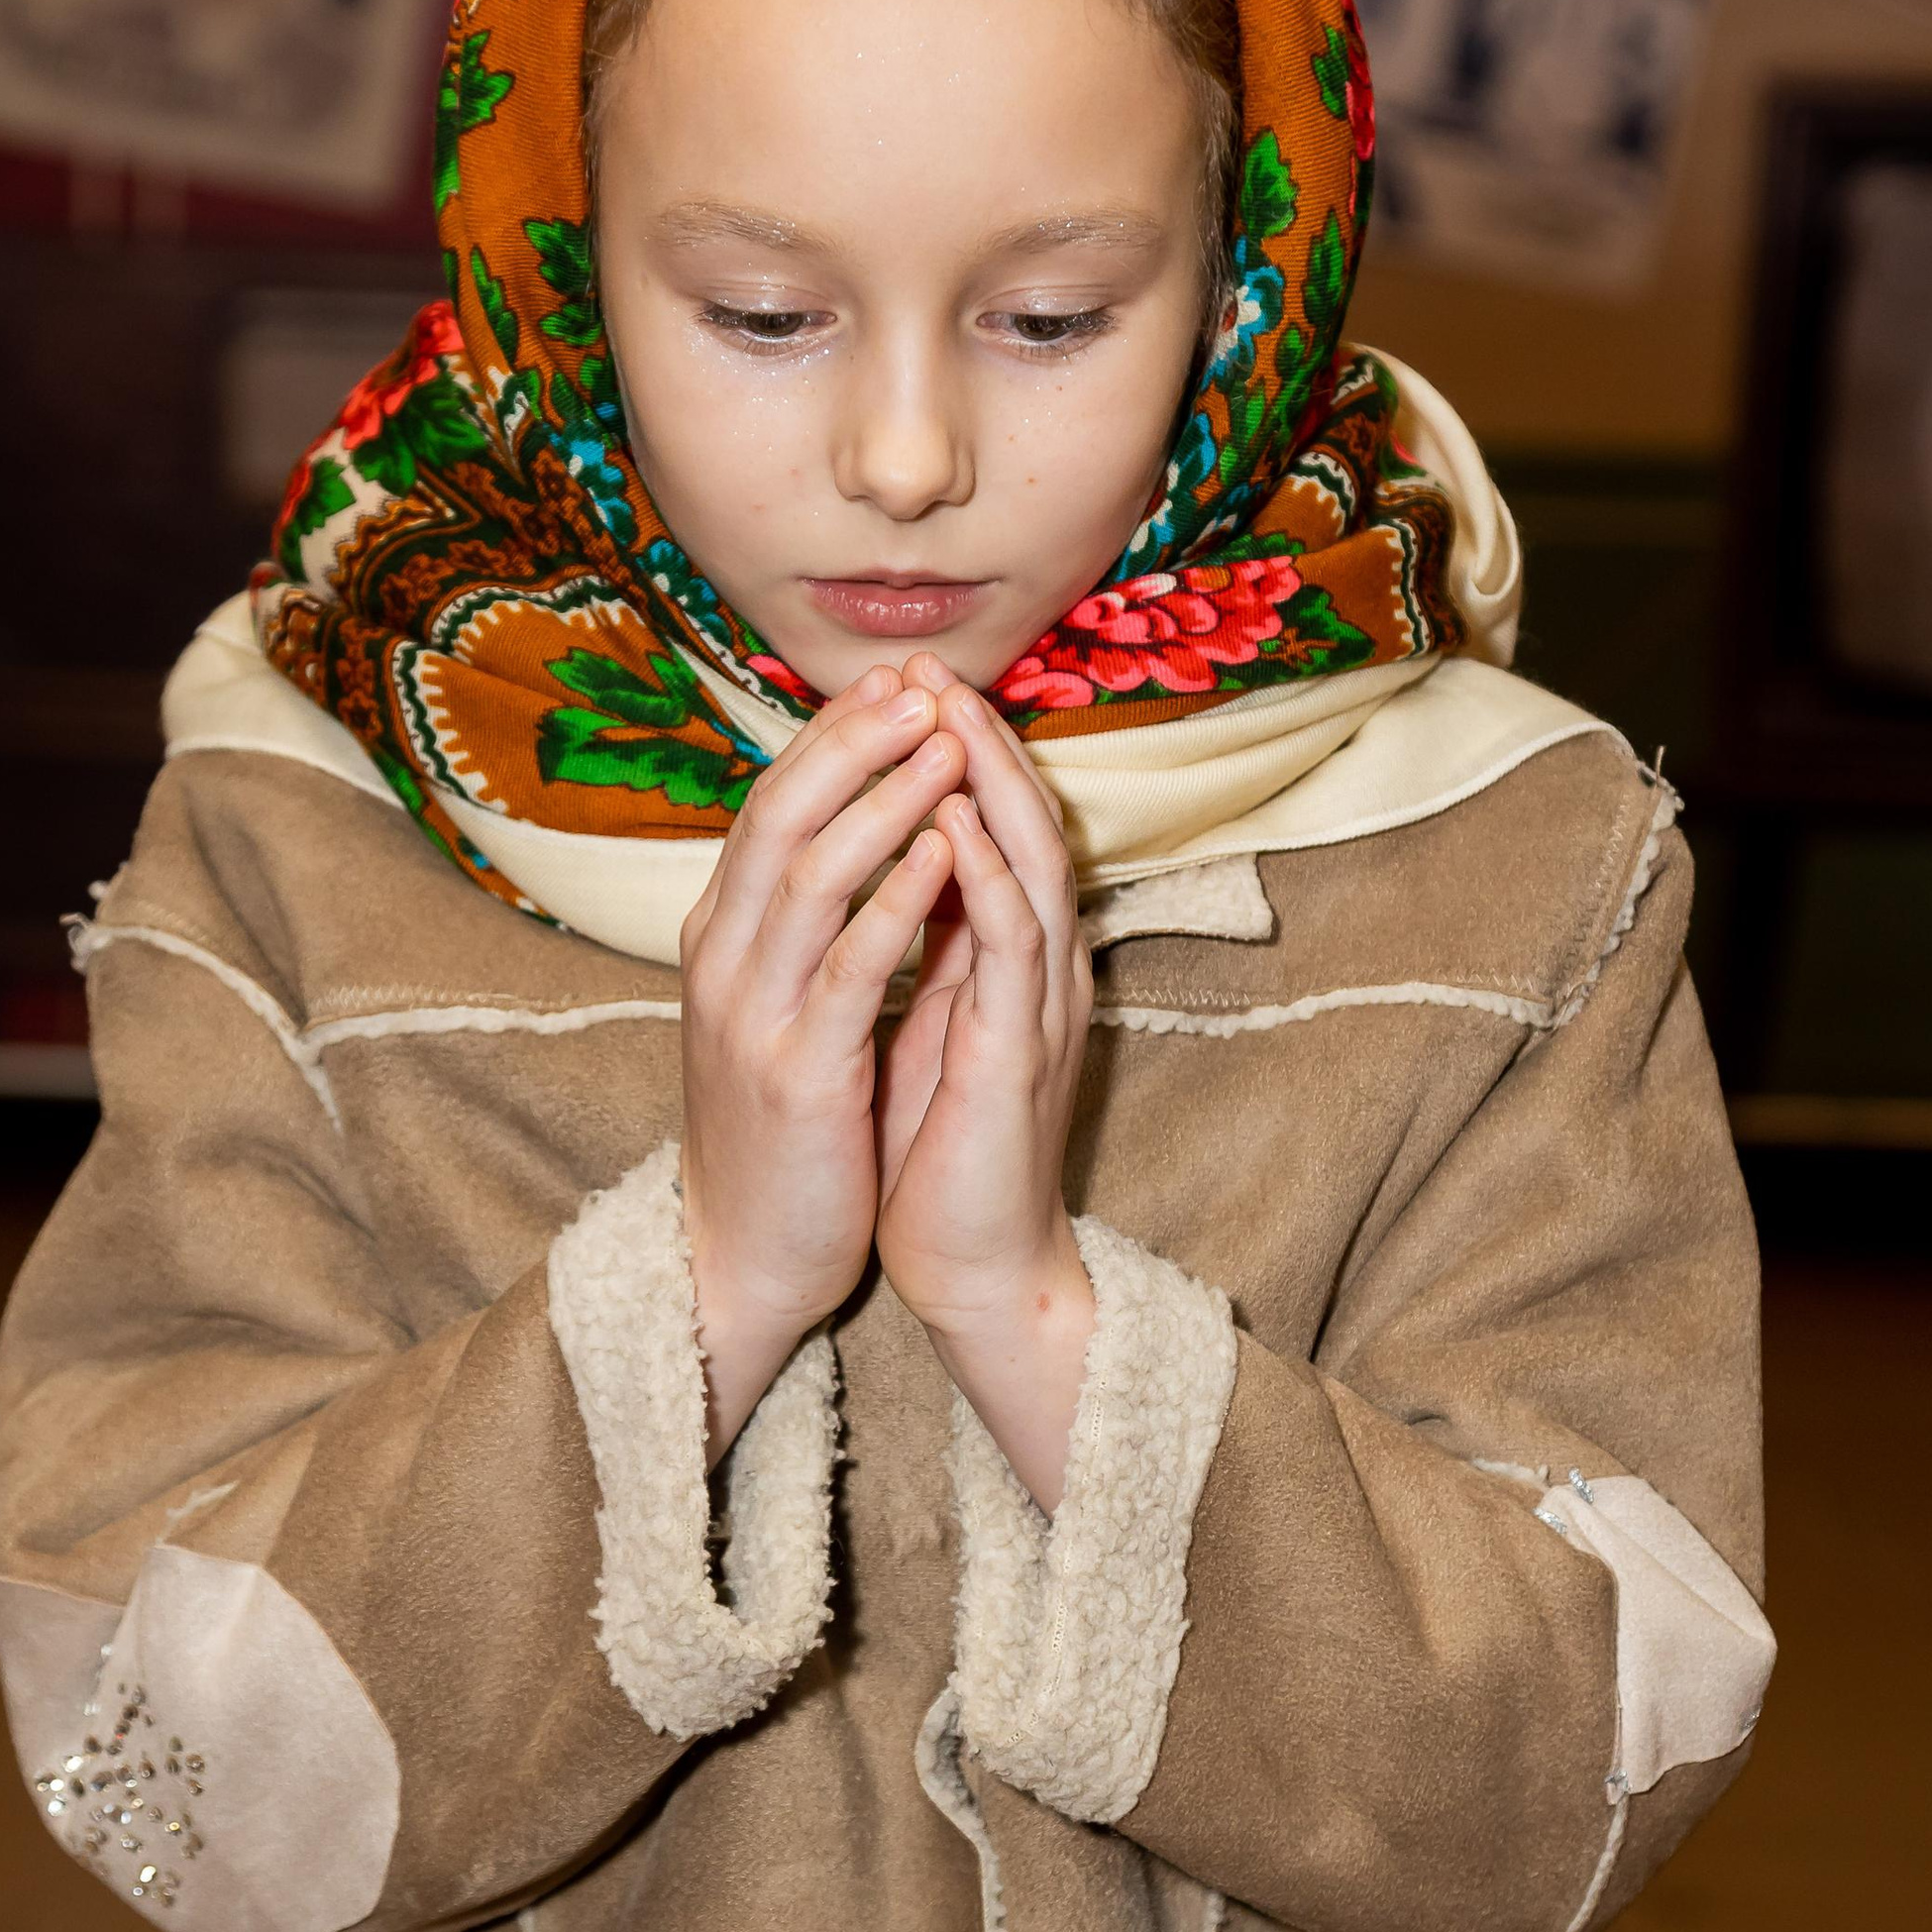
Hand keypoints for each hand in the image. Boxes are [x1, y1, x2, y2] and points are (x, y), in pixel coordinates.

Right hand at [680, 666, 965, 1458]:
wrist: (744, 1254)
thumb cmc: (782, 1130)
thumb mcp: (777, 1007)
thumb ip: (800, 925)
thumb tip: (851, 835)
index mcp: (720, 939)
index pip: (773, 808)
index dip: (832, 738)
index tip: (895, 681)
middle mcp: (722, 960)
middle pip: (781, 816)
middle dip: (853, 742)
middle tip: (920, 684)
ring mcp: (753, 1014)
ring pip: (811, 873)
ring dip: (883, 799)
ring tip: (944, 742)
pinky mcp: (798, 1072)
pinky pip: (849, 965)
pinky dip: (896, 898)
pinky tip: (944, 850)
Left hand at [874, 659, 1094, 1508]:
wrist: (973, 1267)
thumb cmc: (940, 1151)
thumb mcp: (926, 1019)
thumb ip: (926, 942)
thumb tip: (892, 863)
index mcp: (1006, 959)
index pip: (990, 828)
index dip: (952, 751)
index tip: (900, 683)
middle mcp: (1037, 968)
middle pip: (1021, 823)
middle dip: (975, 739)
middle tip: (929, 664)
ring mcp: (1039, 1006)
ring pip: (1032, 864)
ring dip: (988, 783)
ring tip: (946, 711)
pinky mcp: (1021, 1054)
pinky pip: (1011, 947)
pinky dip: (985, 875)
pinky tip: (954, 823)